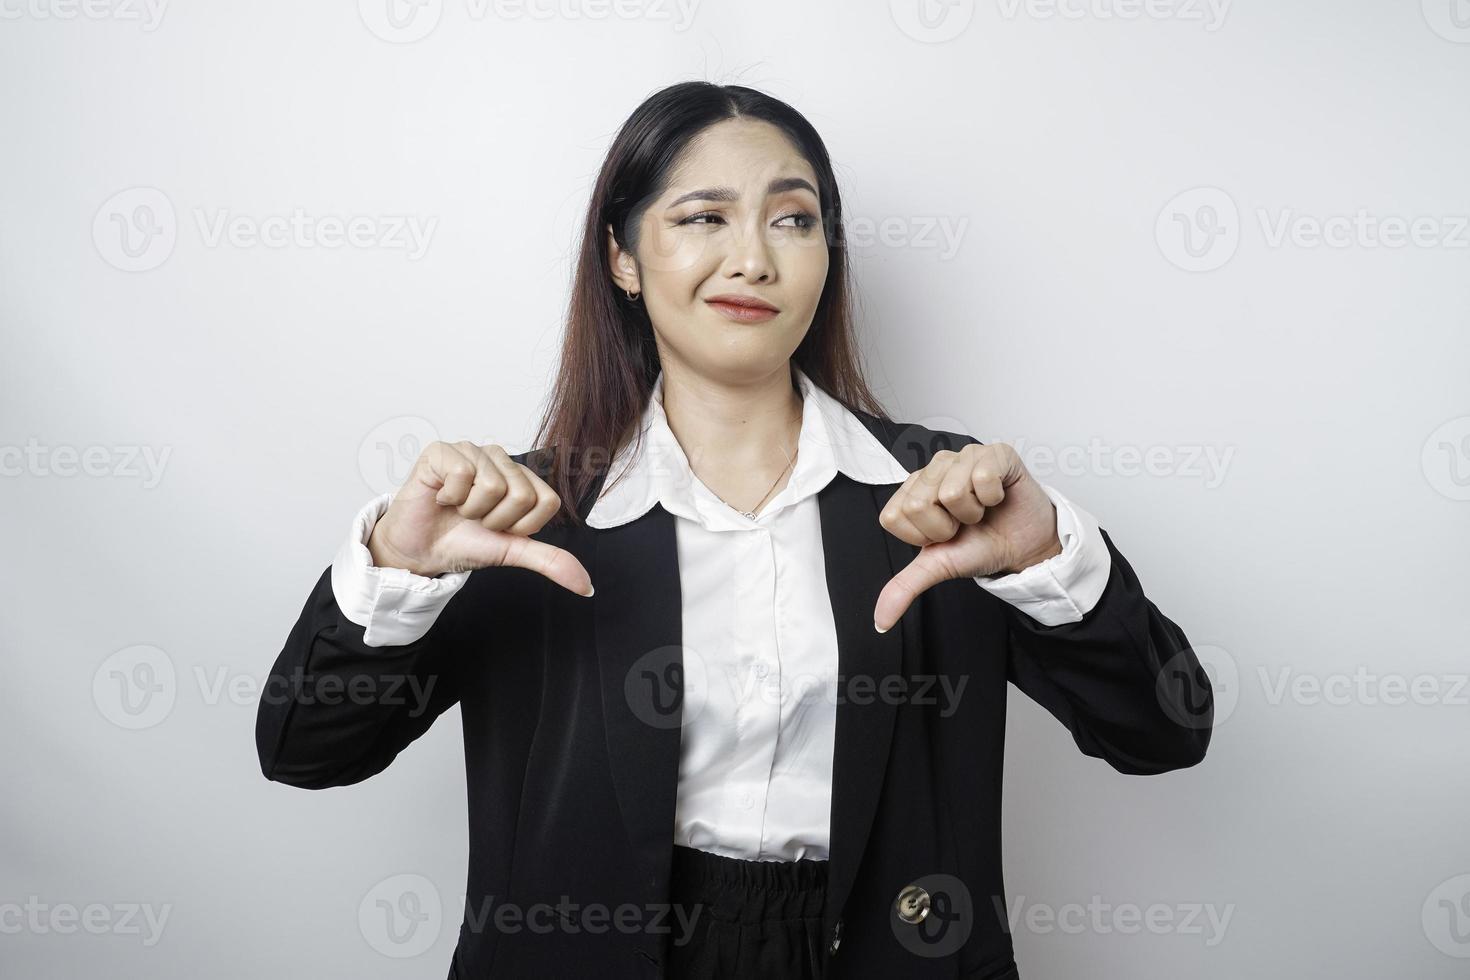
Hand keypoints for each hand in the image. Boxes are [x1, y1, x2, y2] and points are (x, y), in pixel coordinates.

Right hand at [367, 440, 593, 596]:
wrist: (420, 552)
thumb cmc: (463, 543)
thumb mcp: (512, 552)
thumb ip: (550, 561)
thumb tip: (586, 586)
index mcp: (522, 477)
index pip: (547, 501)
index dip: (522, 526)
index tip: (500, 528)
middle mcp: (500, 458)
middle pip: (521, 495)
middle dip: (495, 520)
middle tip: (474, 519)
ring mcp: (472, 451)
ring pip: (493, 485)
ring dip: (471, 510)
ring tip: (457, 508)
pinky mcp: (442, 450)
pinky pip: (462, 473)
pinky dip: (450, 497)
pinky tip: (441, 497)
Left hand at [874, 443, 1059, 631]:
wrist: (1025, 546)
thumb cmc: (981, 546)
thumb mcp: (938, 567)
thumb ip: (903, 588)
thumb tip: (880, 622)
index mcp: (913, 490)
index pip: (895, 516)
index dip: (924, 536)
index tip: (945, 535)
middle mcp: (934, 468)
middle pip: (919, 504)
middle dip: (948, 526)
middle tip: (966, 524)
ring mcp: (963, 456)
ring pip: (951, 491)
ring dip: (973, 512)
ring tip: (982, 510)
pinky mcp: (994, 451)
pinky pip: (982, 476)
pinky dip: (994, 496)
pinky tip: (998, 496)